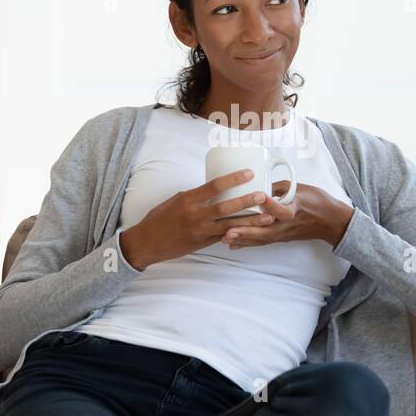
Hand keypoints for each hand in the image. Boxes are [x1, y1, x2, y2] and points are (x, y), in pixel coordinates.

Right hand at [120, 169, 281, 269]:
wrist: (147, 242)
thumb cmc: (159, 218)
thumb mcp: (176, 200)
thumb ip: (196, 196)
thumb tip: (213, 190)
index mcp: (188, 199)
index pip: (214, 186)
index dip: (234, 179)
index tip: (249, 173)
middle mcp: (196, 215)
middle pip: (227, 207)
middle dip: (247, 201)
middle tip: (264, 195)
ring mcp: (200, 231)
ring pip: (230, 225)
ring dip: (250, 221)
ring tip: (268, 216)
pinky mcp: (203, 243)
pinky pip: (224, 237)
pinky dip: (239, 233)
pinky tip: (253, 232)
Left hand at [220, 180, 353, 249]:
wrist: (329, 221)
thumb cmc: (317, 201)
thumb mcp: (300, 189)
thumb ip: (278, 187)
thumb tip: (259, 183)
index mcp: (294, 210)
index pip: (281, 209)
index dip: (270, 203)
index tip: (259, 196)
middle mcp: (287, 225)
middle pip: (265, 230)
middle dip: (246, 230)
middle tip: (228, 230)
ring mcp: (283, 233)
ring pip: (260, 238)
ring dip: (243, 239)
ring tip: (224, 239)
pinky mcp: (280, 238)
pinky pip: (262, 242)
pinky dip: (247, 243)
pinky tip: (233, 245)